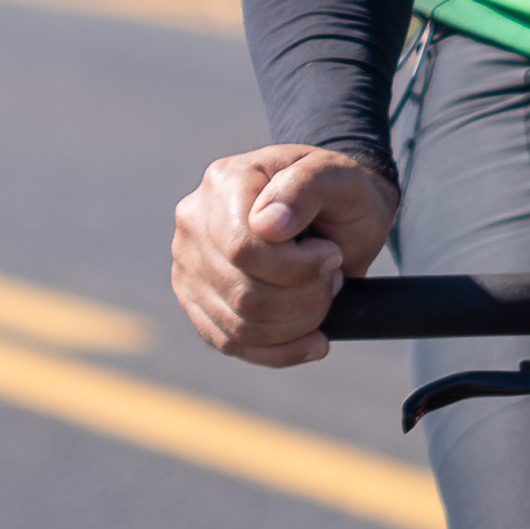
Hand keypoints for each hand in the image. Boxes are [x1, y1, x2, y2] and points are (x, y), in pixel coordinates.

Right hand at [174, 141, 396, 364]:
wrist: (332, 215)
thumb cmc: (336, 194)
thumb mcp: (338, 177)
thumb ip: (305, 187)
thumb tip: (269, 225)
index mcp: (224, 182)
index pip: (243, 250)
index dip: (298, 268)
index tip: (332, 255)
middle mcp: (194, 222)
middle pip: (243, 295)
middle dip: (304, 298)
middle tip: (332, 277)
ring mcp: (190, 265)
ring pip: (240, 327)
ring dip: (298, 324)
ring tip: (322, 296)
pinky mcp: (197, 302)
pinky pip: (233, 345)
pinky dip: (282, 350)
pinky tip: (313, 340)